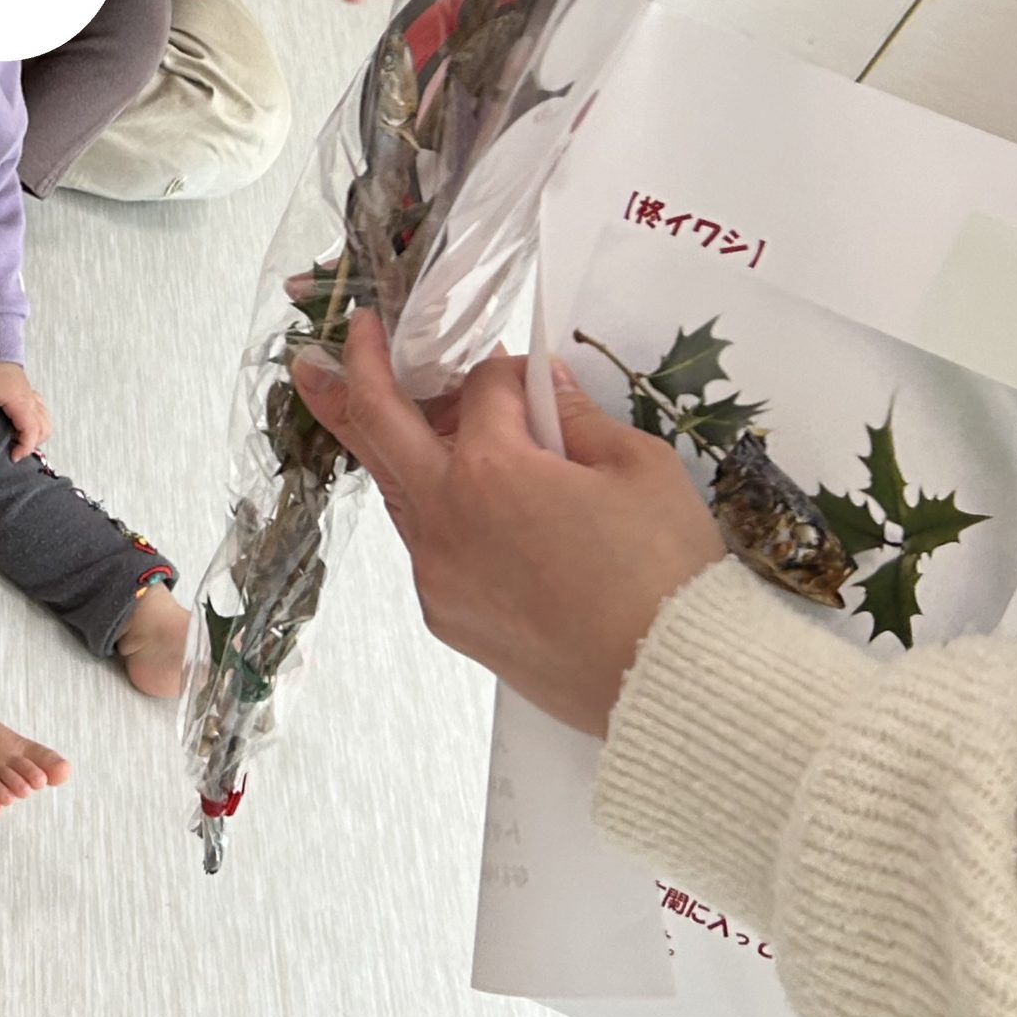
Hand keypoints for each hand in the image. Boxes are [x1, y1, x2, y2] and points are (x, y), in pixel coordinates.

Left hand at [0, 361, 51, 460]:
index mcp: (21, 402)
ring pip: (46, 420)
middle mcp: (30, 400)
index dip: (26, 447)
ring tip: (18, 442)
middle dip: (34, 443)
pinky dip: (36, 423)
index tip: (13, 457)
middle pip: (45, 429)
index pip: (33, 431)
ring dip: (37, 433)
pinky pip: (40, 412)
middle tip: (15, 451)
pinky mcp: (27, 394)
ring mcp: (30, 397)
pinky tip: (20, 427)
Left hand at [294, 311, 724, 736]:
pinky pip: (425, 546)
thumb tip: (545, 387)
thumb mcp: (640, 468)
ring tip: (366, 403)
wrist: (668, 684)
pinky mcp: (445, 614)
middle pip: (375, 423)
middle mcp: (444, 516)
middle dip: (353, 368)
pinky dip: (434, 511)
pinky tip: (461, 503)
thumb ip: (578, 416)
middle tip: (349, 332)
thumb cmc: (666, 576)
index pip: (482, 389)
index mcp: (491, 469)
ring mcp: (436, 571)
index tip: (532, 375)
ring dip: (390, 443)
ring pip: (396, 488)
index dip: (509, 370)